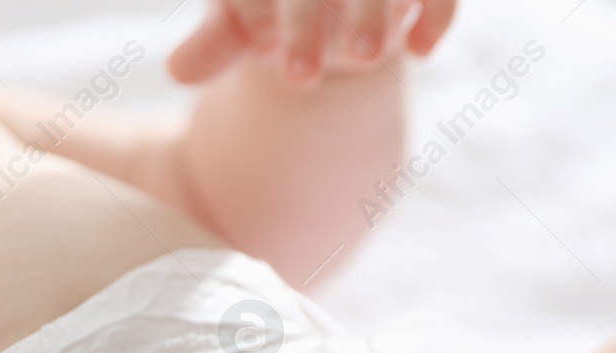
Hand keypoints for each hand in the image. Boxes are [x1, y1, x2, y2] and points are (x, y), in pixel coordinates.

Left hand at [169, 0, 456, 86]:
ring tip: (366, 59)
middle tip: (300, 78)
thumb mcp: (241, 28)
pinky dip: (436, 11)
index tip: (273, 55)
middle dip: (308, 23)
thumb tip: (179, 69)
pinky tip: (421, 50)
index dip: (268, 13)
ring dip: (373, 16)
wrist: (328, 14)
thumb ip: (215, 45)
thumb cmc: (274, 12)